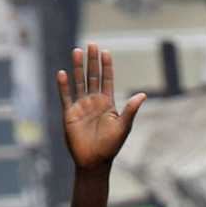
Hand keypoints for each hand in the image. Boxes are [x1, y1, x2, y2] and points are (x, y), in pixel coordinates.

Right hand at [56, 43, 145, 173]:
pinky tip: (62, 73)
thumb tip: (143, 95)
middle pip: (92, 76)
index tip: (106, 51)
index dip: (106, 66)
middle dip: (92, 61)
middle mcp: (94, 101)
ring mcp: (81, 106)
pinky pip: (66, 97)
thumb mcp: (123, 127)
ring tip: (77, 51)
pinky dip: (64, 86)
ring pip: (79, 82)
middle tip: (91, 44)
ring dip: (77, 67)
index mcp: (108, 103)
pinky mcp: (69, 114)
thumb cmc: (111, 146)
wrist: (94, 162)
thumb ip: (130, 110)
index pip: (107, 79)